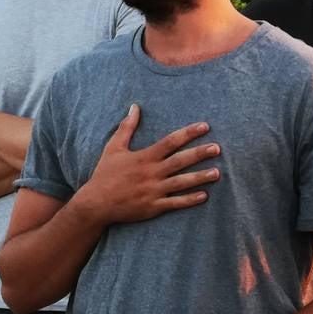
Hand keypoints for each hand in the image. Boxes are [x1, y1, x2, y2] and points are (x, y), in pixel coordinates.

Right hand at [77, 104, 220, 225]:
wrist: (95, 203)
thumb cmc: (104, 174)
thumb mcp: (113, 148)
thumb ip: (126, 127)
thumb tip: (134, 107)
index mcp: (144, 157)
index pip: (170, 141)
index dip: (188, 133)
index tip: (205, 126)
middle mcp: (151, 173)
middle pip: (180, 161)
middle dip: (200, 154)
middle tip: (217, 148)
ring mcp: (153, 191)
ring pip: (181, 183)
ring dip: (200, 177)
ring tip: (217, 173)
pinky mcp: (153, 207)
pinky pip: (174, 203)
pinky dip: (189, 200)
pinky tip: (204, 196)